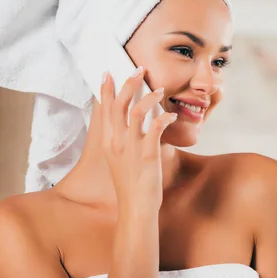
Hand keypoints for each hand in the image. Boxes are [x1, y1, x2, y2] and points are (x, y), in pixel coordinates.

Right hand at [99, 66, 176, 209]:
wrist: (136, 208)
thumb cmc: (131, 185)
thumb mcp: (119, 160)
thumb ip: (122, 141)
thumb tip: (130, 125)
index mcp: (108, 143)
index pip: (104, 110)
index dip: (106, 89)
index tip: (107, 72)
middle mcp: (116, 143)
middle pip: (118, 105)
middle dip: (128, 83)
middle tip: (138, 69)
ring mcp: (131, 148)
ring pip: (136, 112)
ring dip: (149, 97)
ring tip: (160, 89)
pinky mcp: (147, 155)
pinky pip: (155, 128)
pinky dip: (164, 118)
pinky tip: (172, 115)